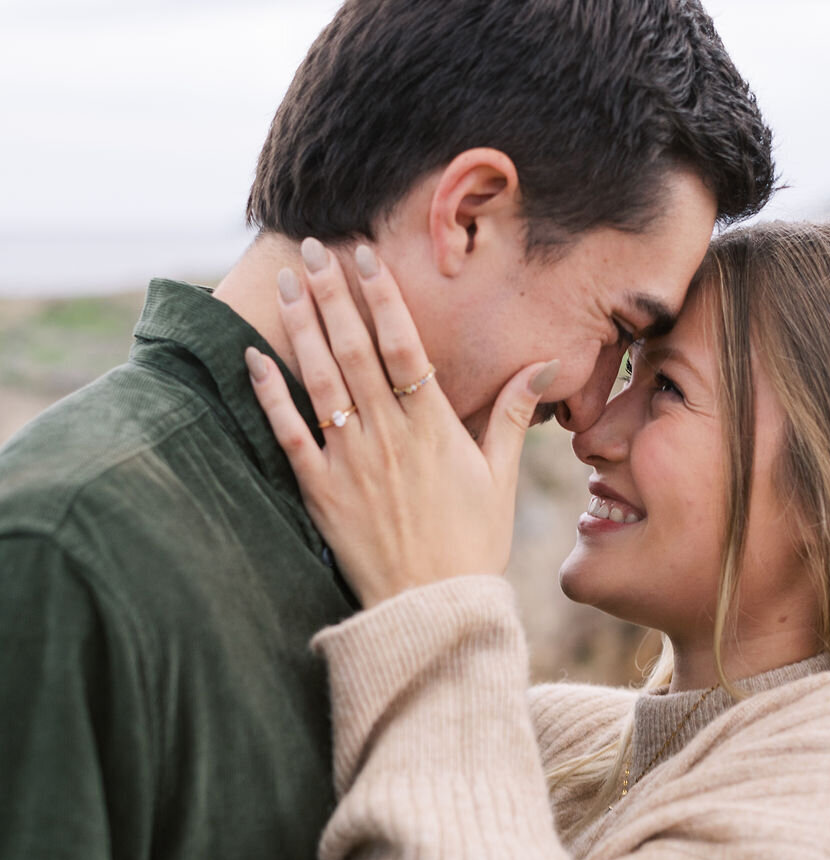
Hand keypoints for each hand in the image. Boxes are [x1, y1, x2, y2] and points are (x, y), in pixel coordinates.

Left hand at [246, 239, 558, 607]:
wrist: (432, 611)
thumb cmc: (472, 546)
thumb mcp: (501, 478)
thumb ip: (514, 415)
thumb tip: (545, 366)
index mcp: (433, 428)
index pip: (402, 344)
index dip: (381, 295)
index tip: (365, 255)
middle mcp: (387, 436)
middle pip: (353, 349)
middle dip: (331, 293)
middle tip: (311, 248)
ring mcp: (349, 462)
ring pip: (319, 380)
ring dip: (300, 326)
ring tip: (284, 282)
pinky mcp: (320, 492)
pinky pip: (287, 433)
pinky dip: (269, 393)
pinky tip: (254, 357)